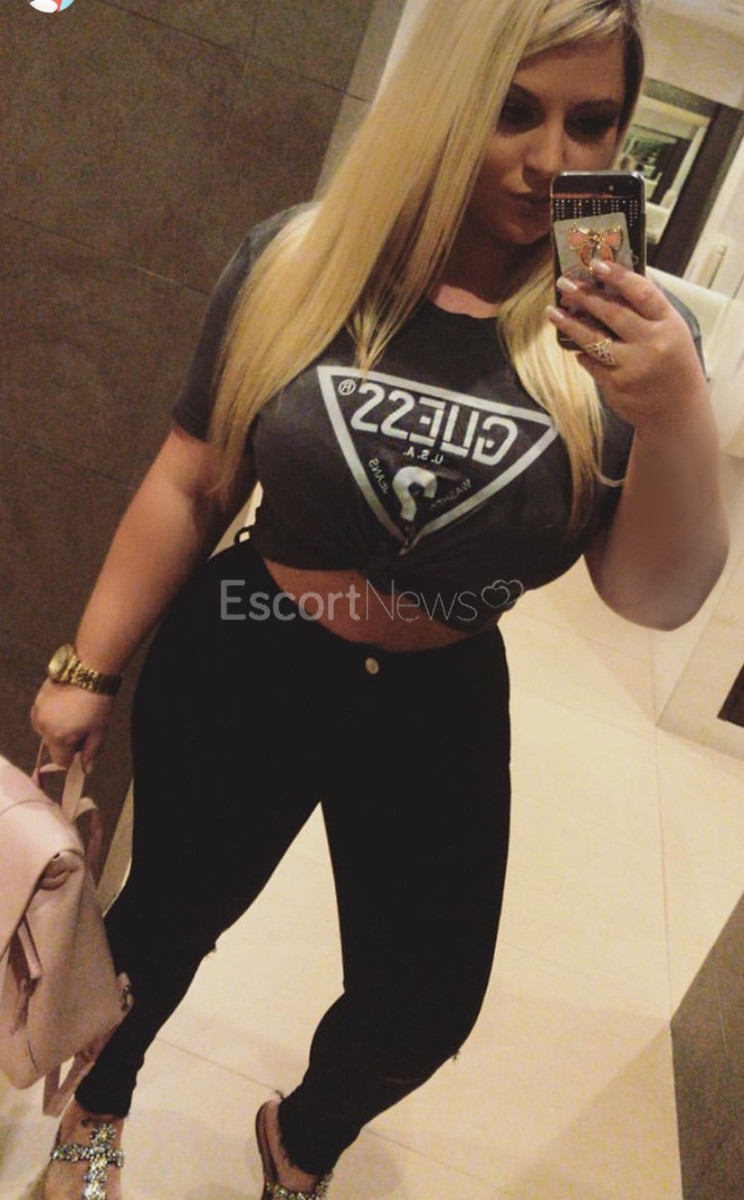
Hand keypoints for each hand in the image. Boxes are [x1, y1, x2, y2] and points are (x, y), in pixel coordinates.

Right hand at [30, 679, 113, 772]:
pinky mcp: (36, 701)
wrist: (88, 671)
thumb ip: (91, 752)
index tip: (81, 744)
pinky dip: (51, 717)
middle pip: (52, 747)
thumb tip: (86, 769)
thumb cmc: (97, 702)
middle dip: (65, 742)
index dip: (72, 756)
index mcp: (59, 738)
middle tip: (81, 726)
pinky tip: (65, 706)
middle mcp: (43, 728)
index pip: (60, 761)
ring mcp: (37, 713)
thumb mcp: (99, 730)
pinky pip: (42, 718)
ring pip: (45, 732)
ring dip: (56, 729)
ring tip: (73, 713)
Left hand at [547, 261, 710, 440]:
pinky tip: (576, 348)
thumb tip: (618, 280)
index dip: (618, 276)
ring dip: (570, 324)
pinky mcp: (616, 386)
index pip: (641, 293)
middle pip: (612, 313)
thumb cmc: (674, 365)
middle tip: (564, 283)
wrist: (677, 411)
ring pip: (593, 339)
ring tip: (552, 311)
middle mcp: (651, 344)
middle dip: (585, 296)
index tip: (596, 264)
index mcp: (669, 324)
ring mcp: (632, 366)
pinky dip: (583, 354)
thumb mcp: (674, 332)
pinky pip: (592, 364)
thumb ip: (650, 311)